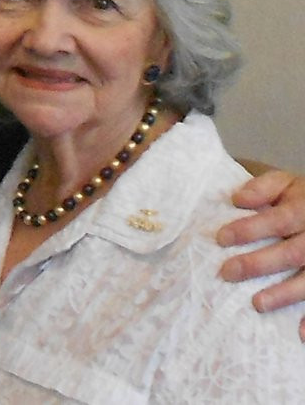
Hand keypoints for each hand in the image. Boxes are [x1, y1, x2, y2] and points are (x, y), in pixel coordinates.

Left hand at [217, 169, 304, 340]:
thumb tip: (238, 199)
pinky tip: (301, 334)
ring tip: (257, 304)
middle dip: (259, 264)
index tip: (221, 238)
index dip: (251, 229)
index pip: (278, 220)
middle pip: (292, 253)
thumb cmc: (304, 200)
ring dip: (286, 294)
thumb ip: (265, 187)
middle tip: (227, 273)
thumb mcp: (289, 184)